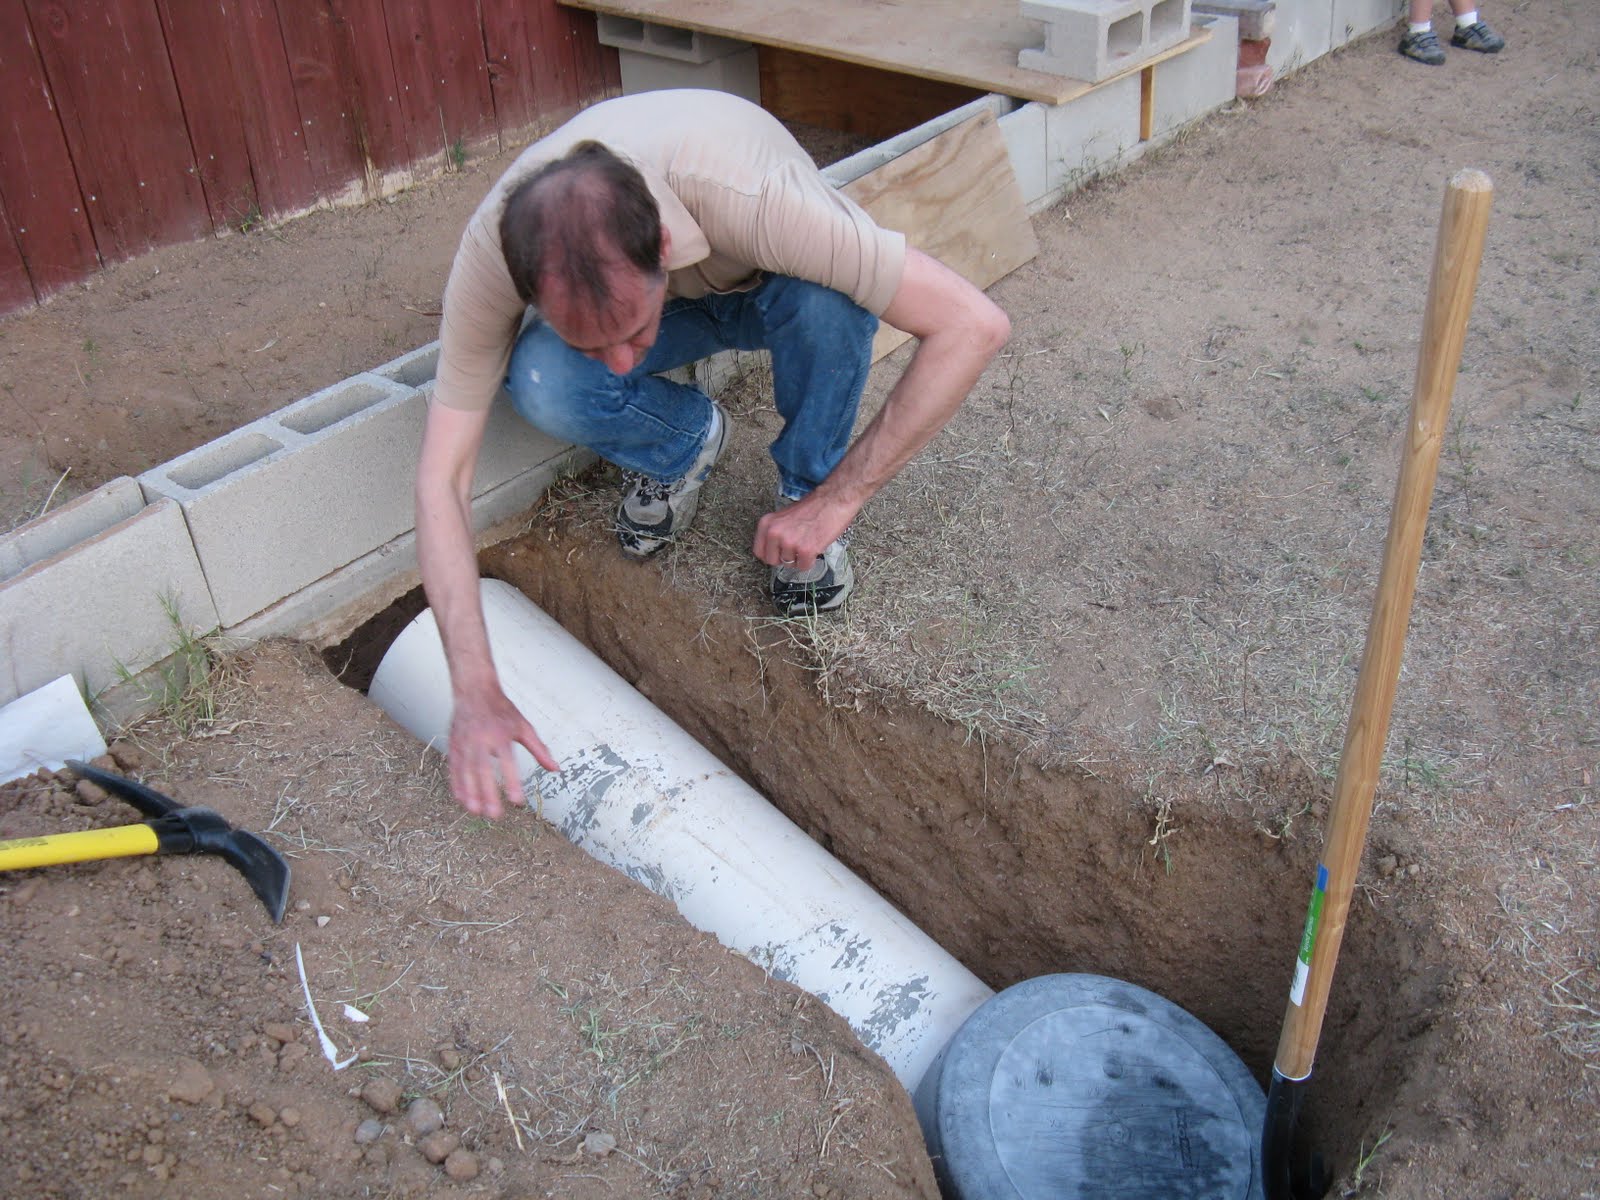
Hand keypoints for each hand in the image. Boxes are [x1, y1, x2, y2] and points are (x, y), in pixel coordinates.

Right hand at [446, 685, 558, 818]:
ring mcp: (465, 741)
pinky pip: (454, 767)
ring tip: (476, 811)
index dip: (512, 782)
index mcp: (501, 734)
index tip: (517, 801)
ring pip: (465, 770)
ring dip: (470, 792)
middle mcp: (481, 739)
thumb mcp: (524, 727)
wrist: (475, 690)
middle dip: (487, 793)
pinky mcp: (454, 744)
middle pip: (483, 769)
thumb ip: (539, 750)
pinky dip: (456, 784)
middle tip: (494, 815)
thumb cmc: (502, 710)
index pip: (508, 761)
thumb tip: (555, 769)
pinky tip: (461, 799)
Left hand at [753, 492, 854, 571]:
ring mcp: (790, 542)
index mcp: (767, 523)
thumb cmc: (812, 507)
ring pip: (789, 564)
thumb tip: (773, 550)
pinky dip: (810, 561)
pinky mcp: (805, 549)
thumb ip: (775, 532)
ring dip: (799, 558)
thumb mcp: (784, 516)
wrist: (833, 500)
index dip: (771, 554)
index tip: (779, 552)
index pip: (759, 552)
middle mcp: (775, 533)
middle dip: (784, 558)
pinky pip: (803, 566)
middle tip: (795, 549)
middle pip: (772, 561)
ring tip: (808, 542)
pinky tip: (815, 547)